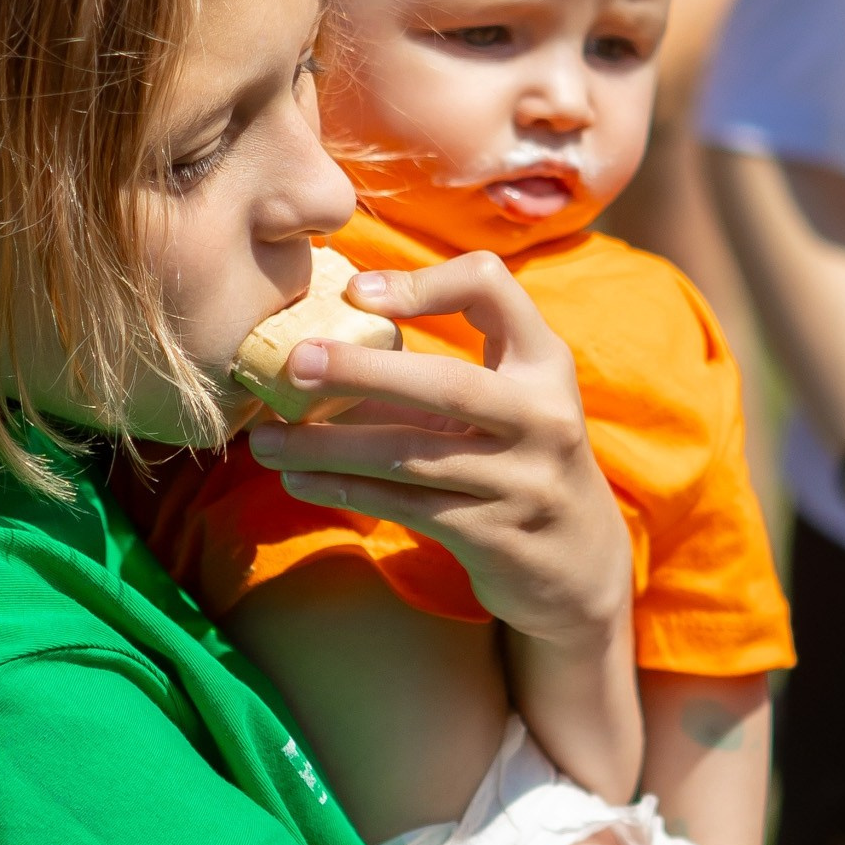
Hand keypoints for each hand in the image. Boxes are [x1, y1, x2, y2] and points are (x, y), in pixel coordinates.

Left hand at [247, 254, 634, 653]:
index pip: (492, 288)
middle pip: (446, 382)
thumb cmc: (516, 462)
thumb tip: (321, 345)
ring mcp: (524, 482)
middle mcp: (544, 417)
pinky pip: (407, 507)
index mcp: (544, 363)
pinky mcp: (497, 536)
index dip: (424, 281)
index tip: (357, 294)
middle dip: (361, 370)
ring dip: (329, 447)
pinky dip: (346, 492)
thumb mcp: (502, 405)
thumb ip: (434, 374)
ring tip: (267, 441)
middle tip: (292, 363)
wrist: (578, 564)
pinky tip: (301, 481)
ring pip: (410, 457)